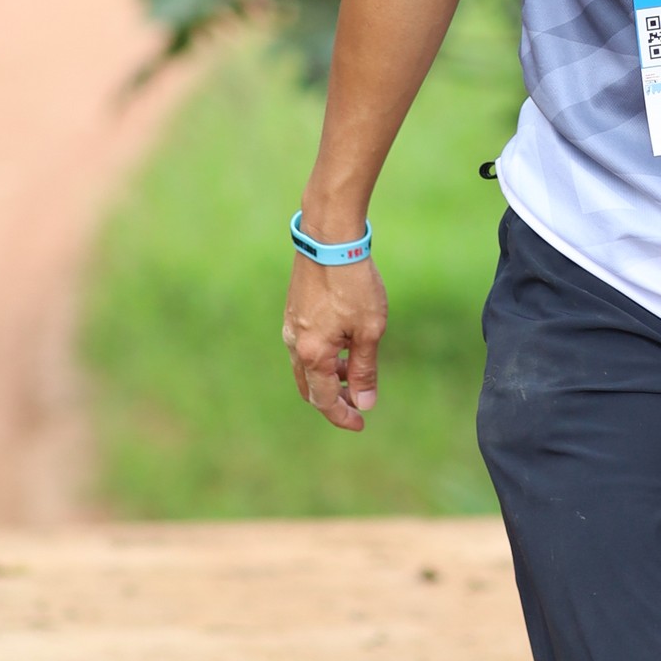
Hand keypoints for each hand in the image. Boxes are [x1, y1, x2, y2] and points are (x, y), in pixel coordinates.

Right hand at [283, 237, 385, 432]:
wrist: (329, 237)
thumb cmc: (353, 283)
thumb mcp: (369, 330)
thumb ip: (364, 369)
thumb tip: (364, 403)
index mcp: (312, 354)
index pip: (324, 400)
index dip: (342, 415)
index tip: (361, 423)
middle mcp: (294, 344)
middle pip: (310, 388)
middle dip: (333, 400)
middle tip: (357, 403)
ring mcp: (290, 327)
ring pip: (306, 367)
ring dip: (329, 377)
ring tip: (356, 372)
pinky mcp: (294, 312)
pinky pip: (304, 347)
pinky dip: (323, 357)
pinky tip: (345, 345)